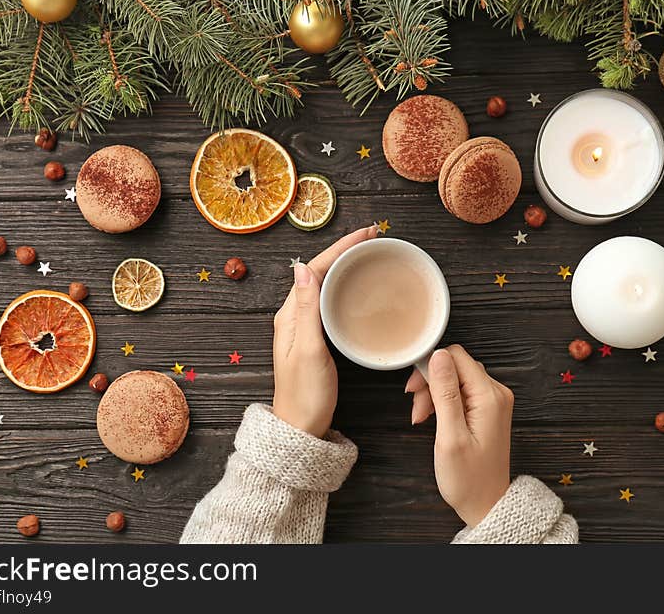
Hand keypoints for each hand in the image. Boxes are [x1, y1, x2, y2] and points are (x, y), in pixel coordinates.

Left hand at [272, 225, 377, 437]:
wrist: (300, 429)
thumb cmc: (305, 395)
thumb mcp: (308, 351)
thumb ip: (307, 310)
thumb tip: (304, 268)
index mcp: (290, 315)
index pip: (315, 269)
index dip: (341, 247)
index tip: (366, 233)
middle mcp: (294, 316)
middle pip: (320, 272)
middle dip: (345, 251)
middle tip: (373, 238)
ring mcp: (304, 327)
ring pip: (325, 285)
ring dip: (345, 266)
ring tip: (368, 254)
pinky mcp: (314, 338)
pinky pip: (329, 302)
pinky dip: (344, 287)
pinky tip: (357, 288)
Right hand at [406, 345, 512, 527]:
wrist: (486, 504)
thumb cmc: (468, 479)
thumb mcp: (450, 436)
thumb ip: (445, 393)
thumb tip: (438, 356)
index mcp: (489, 397)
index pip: (456, 356)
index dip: (430, 366)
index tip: (414, 389)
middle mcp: (495, 394)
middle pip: (455, 366)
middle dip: (430, 382)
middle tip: (416, 409)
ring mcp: (493, 402)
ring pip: (456, 378)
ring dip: (434, 393)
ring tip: (422, 418)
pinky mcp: (487, 410)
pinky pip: (461, 392)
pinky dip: (443, 401)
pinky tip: (432, 418)